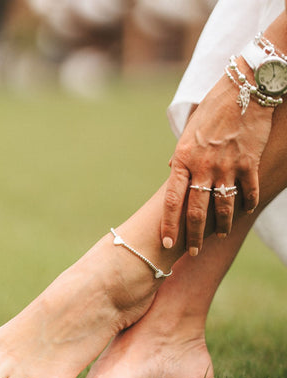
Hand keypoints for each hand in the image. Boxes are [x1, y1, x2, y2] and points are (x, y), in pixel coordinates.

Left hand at [161, 68, 273, 255]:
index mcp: (183, 159)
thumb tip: (170, 172)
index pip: (172, 199)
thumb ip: (180, 156)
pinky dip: (247, 203)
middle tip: (192, 252)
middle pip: (196, 211)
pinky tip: (245, 211)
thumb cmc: (212, 108)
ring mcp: (227, 166)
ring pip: (223, 207)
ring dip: (221, 226)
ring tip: (220, 235)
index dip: (169, 224)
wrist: (244, 87)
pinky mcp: (249, 163)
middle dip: (194, 235)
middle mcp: (203, 166)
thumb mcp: (188, 131)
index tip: (166, 242)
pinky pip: (248, 192)